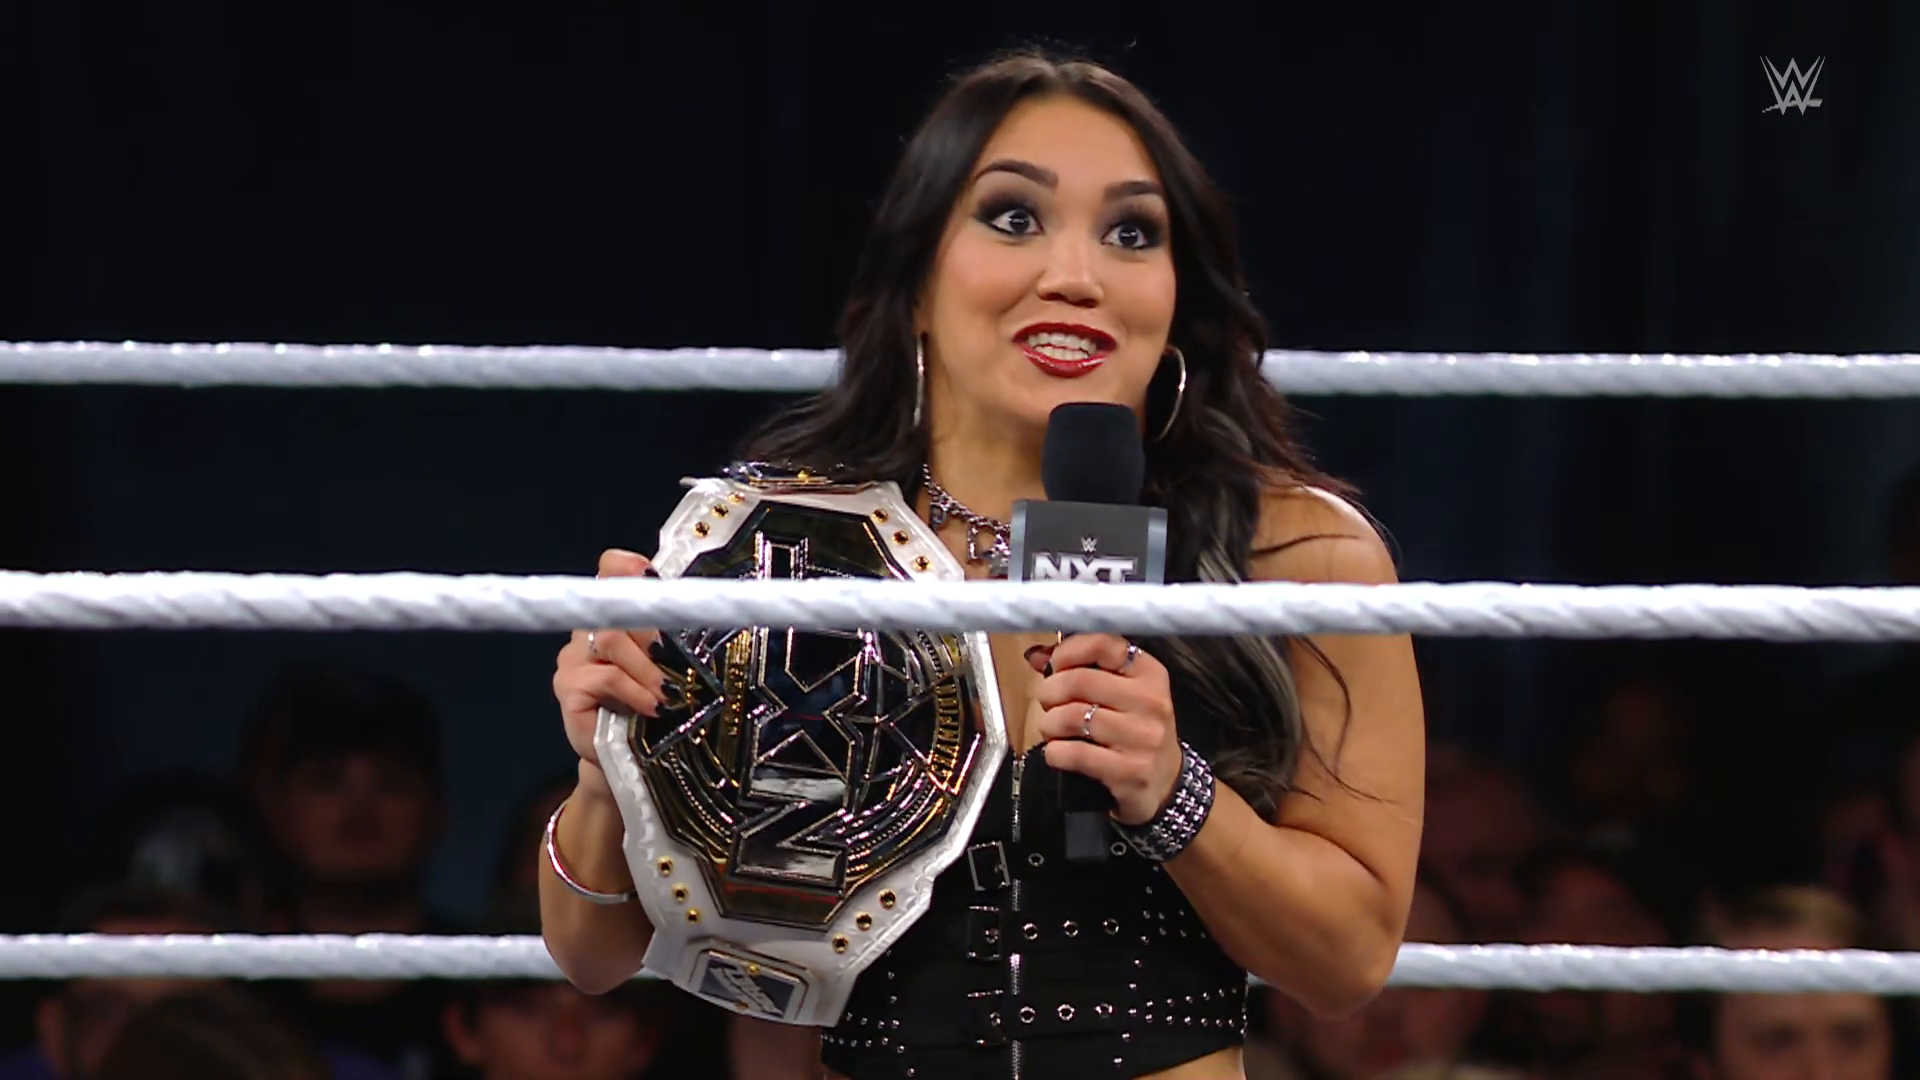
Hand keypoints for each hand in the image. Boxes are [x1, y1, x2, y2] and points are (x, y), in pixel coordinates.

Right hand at [553, 549, 663, 781]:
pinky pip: (605, 676)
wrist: (631, 758)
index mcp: (613, 616)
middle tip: (675, 659)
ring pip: (612, 640)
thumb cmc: (655, 707)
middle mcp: (588, 630)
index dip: (626, 566)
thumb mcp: (669, 666)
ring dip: (649, 667)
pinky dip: (635, 690)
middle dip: (654, 632)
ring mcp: (572, 658)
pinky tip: (652, 707)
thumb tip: (696, 613)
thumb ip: (672, 637)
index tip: (650, 574)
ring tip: (670, 692)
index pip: (610, 569)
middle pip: (617, 607)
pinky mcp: (567, 687)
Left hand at [1029, 634, 1183, 825]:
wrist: (1165, 782)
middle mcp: (1150, 702)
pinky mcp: (1129, 771)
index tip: (1054, 666)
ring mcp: (1142, 738)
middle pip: (1080, 681)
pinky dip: (1055, 752)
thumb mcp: (1121, 692)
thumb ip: (1081, 667)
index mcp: (1149, 673)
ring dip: (1050, 723)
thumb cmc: (1135, 728)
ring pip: (1072, 717)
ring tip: (1052, 729)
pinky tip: (1058, 753)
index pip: (1102, 645)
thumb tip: (1035, 655)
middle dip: (1050, 691)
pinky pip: (1074, 753)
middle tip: (1047, 702)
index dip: (1067, 651)